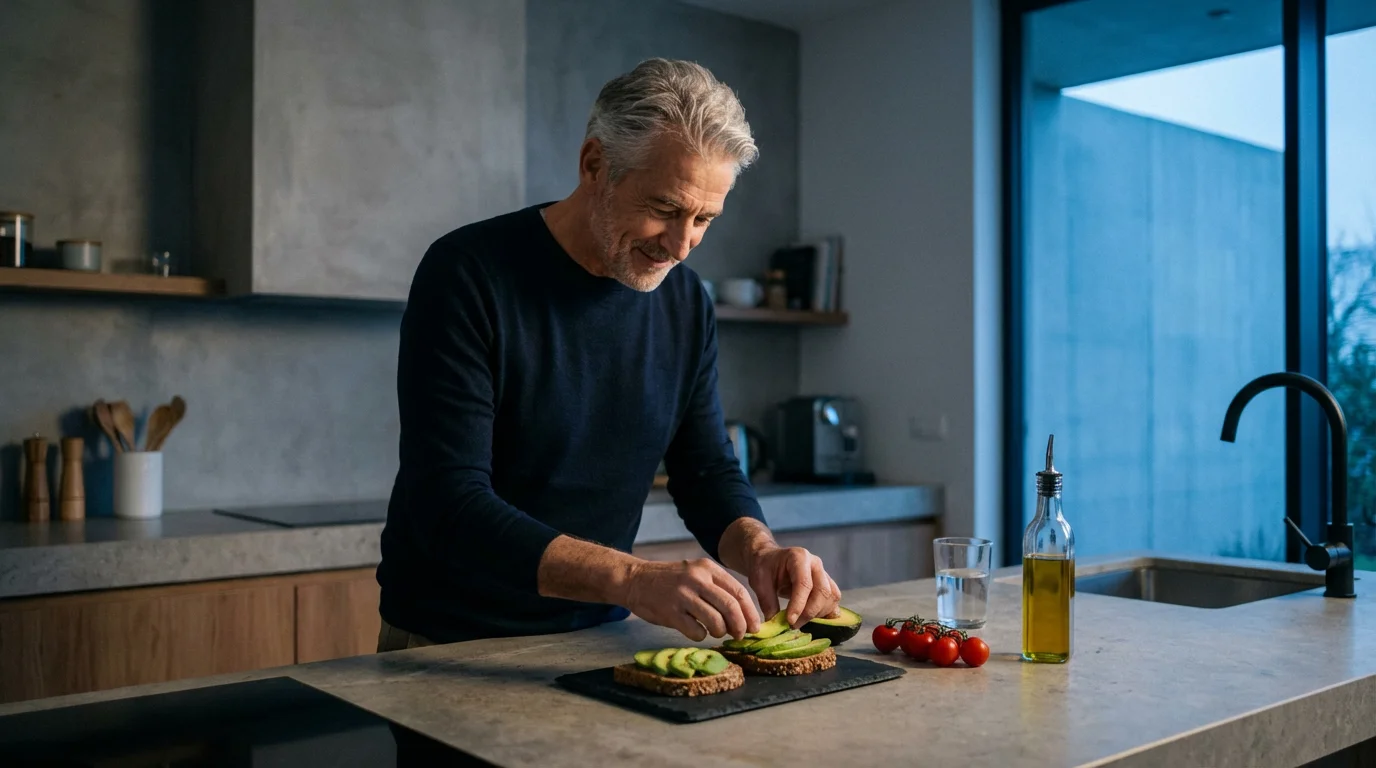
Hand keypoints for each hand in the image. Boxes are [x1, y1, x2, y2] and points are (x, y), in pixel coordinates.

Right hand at [621, 558, 761, 641]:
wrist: (635, 579)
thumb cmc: (670, 580)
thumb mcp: (695, 573)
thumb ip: (717, 588)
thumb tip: (742, 614)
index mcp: (707, 568)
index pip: (738, 591)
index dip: (750, 612)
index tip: (755, 626)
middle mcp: (697, 579)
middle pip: (730, 607)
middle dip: (740, 626)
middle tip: (740, 635)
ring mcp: (683, 596)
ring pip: (716, 621)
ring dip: (720, 632)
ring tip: (715, 632)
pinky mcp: (670, 612)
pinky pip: (696, 631)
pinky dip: (701, 636)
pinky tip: (696, 631)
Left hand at [747, 545, 841, 628]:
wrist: (771, 560)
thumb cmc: (765, 568)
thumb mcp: (759, 582)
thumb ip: (767, 602)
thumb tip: (775, 625)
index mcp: (799, 557)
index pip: (804, 583)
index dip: (799, 604)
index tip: (790, 621)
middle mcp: (815, 564)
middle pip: (822, 591)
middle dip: (809, 612)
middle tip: (793, 625)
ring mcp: (824, 573)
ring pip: (831, 597)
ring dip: (818, 614)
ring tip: (800, 621)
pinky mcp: (827, 584)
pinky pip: (834, 600)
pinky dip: (827, 613)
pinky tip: (812, 619)